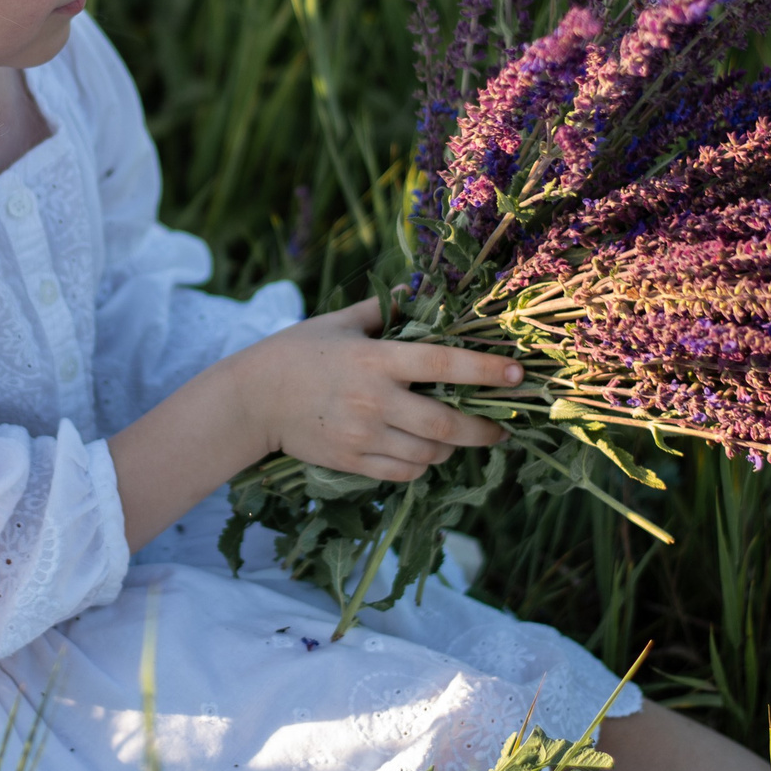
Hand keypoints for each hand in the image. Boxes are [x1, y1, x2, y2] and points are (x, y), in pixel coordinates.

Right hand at [232, 297, 516, 480]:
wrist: (252, 400)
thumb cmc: (296, 352)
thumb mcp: (339, 321)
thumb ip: (383, 310)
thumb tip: (421, 296)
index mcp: (375, 359)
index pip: (444, 365)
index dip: (486, 371)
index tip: (518, 376)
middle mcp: (374, 401)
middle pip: (446, 424)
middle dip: (484, 430)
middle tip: (502, 428)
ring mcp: (363, 437)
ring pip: (429, 454)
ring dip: (451, 448)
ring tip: (458, 437)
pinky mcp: (352, 463)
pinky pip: (404, 473)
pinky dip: (423, 465)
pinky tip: (423, 452)